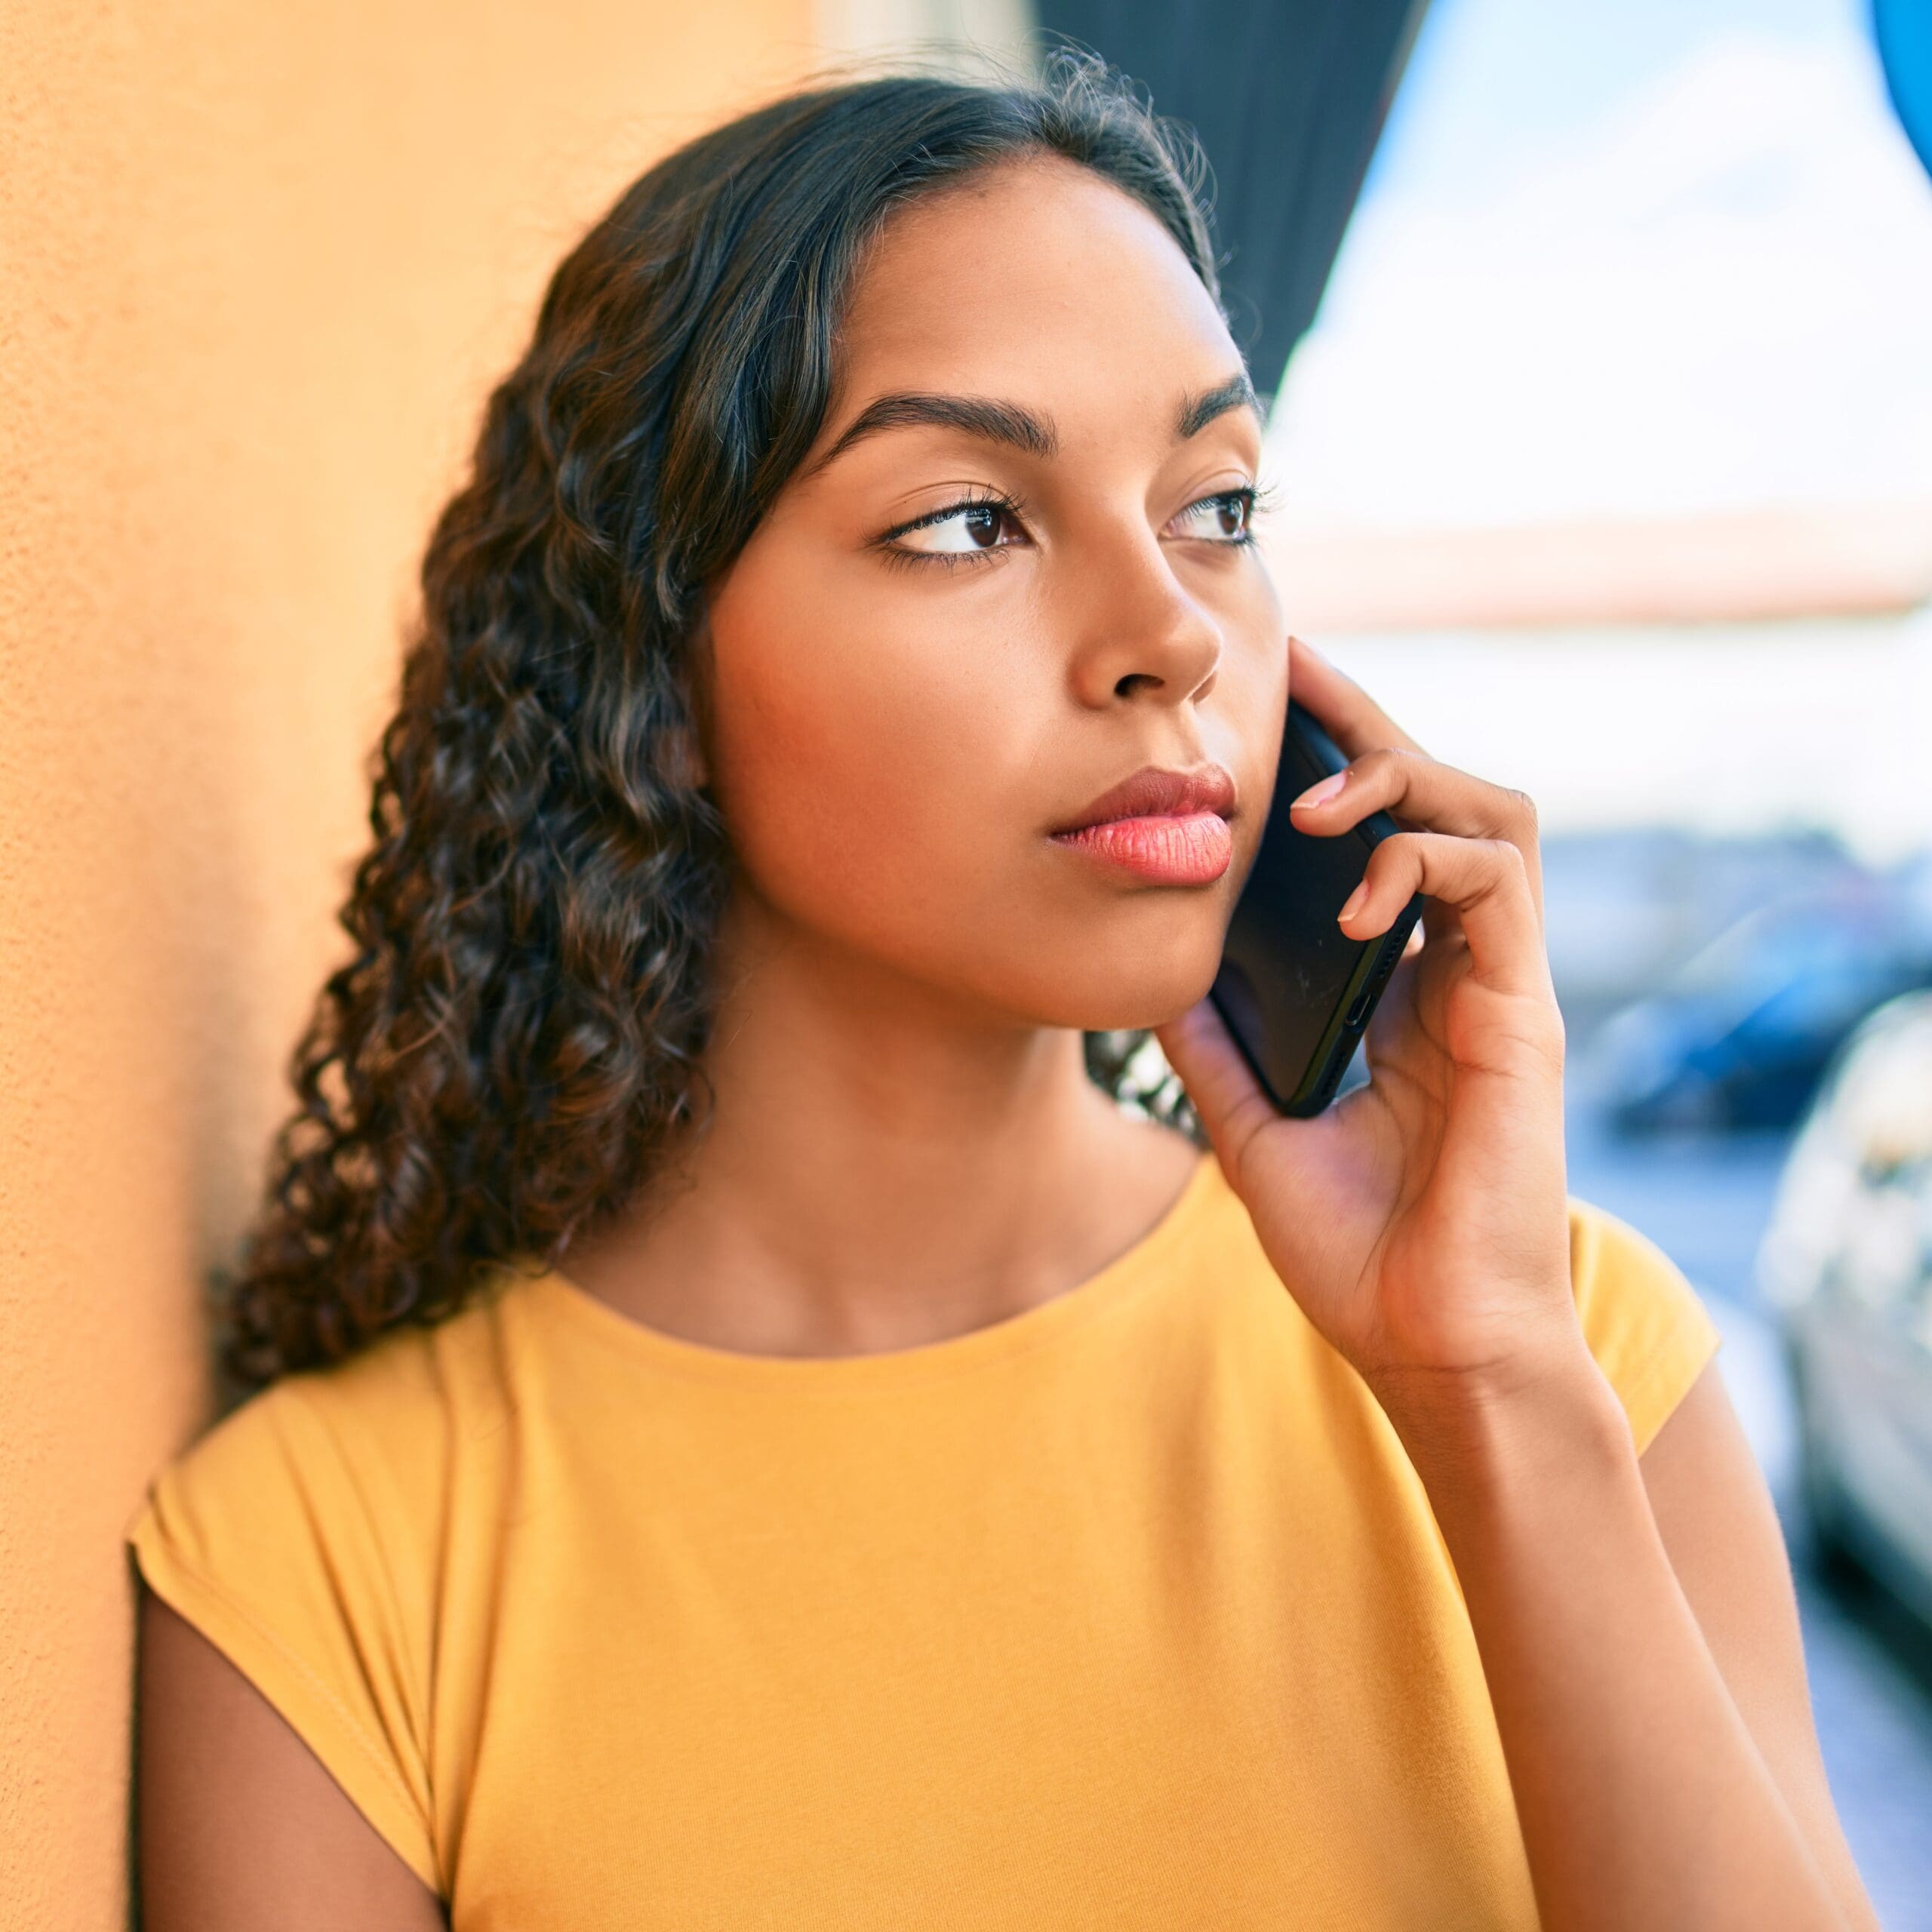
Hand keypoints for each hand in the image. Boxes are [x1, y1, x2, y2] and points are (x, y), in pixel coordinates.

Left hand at [1156, 636, 1583, 1407]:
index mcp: (1407, 993)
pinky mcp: (1524, 1017)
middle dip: (1374, 728)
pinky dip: (1426, 862)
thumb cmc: (1360, 1253)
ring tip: (1317, 803)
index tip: (1276, 705)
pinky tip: (1356, 897)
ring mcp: (1500, 990)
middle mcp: (1460, 976)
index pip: (1387, 841)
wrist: (1432, 1347)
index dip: (1341, 763)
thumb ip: (1216, 1050)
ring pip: (1493, 816)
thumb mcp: (1254, 1130)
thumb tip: (1154, 977)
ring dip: (1405, 784)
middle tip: (1301, 677)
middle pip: (1444, 800)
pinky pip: (1498, 886)